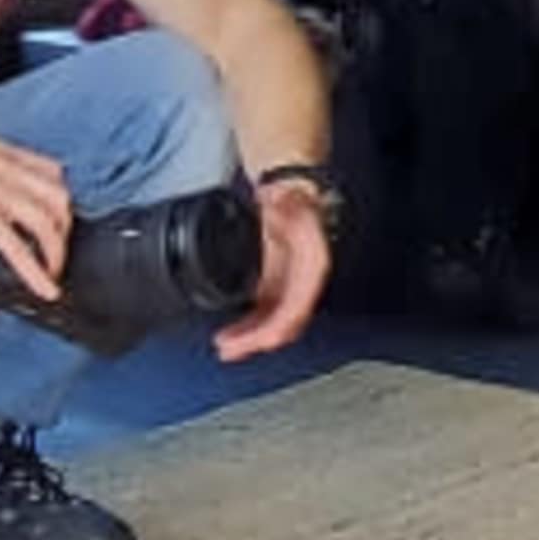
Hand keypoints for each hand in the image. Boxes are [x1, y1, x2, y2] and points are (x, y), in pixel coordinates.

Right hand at [0, 132, 73, 300]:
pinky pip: (20, 249)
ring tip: (52, 271)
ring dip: (56, 251)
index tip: (60, 218)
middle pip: (59, 197)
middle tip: (57, 248)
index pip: (53, 172)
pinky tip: (45, 288)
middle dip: (65, 227)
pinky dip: (37, 273)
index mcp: (3, 156)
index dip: (61, 198)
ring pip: (48, 223)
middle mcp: (7, 171)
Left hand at [218, 176, 333, 361]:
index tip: (249, 341)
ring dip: (251, 337)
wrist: (290, 189)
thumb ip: (284, 206)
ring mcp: (291, 284)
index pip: (295, 309)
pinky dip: (251, 324)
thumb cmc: (292, 197)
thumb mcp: (288, 200)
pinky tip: (235, 330)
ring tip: (225, 345)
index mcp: (313, 266)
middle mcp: (306, 281)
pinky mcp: (278, 283)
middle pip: (285, 324)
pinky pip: (267, 312)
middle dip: (256, 341)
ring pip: (275, 322)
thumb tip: (275, 204)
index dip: (272, 330)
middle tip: (227, 350)